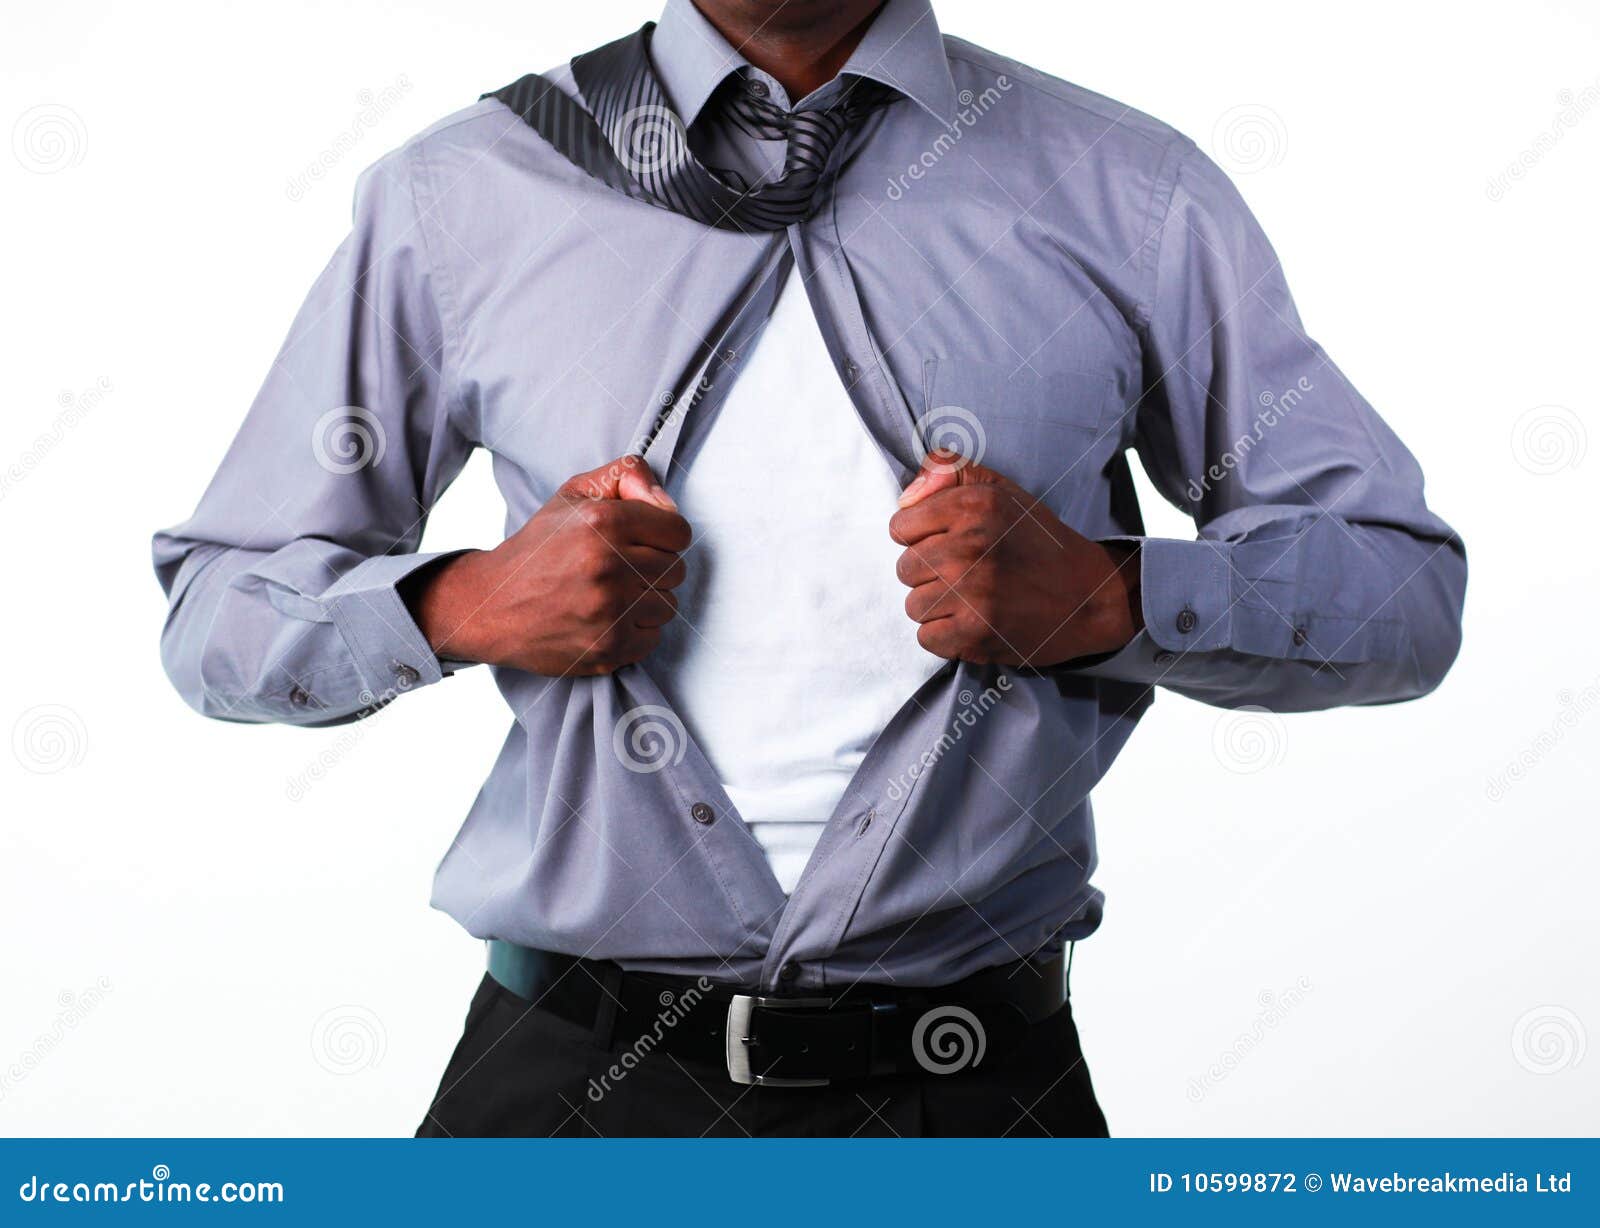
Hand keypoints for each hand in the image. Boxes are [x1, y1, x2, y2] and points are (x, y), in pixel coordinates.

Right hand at [405, 455, 690, 675]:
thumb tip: (663, 496)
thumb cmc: (538, 550)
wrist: (491, 606)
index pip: (679, 532)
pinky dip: (636, 631)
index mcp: (603, 523)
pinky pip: (653, 638)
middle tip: (622, 568)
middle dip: (655, 567)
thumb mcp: (573, 494)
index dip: (664, 535)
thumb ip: (624, 475)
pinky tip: (607, 619)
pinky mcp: (608, 649)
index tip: (645, 540)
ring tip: (612, 594)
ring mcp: (609, 612)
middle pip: (676, 569)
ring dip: (647, 601)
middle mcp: (608, 567)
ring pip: (668, 605)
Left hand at [889, 450, 1141, 666]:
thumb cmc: (1039, 543)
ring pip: (914, 605)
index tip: (949, 543)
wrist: (1090, 596)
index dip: (922, 537)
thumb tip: (905, 497)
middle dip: (929, 573)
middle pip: (905, 568)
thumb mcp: (1001, 491)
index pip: (901, 526)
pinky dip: (947, 636)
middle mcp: (970, 545)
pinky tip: (974, 622)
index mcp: (974, 505)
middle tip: (967, 574)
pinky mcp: (976, 632)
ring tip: (973, 599)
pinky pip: (927, 637)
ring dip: (937, 607)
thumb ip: (949, 472)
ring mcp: (972, 592)